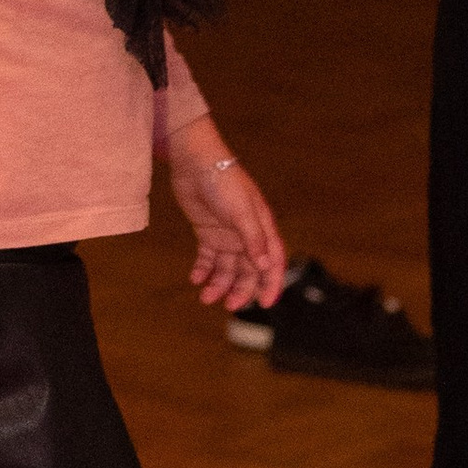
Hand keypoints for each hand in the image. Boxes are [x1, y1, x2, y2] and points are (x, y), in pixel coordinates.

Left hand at [166, 123, 288, 313]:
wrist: (196, 162)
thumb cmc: (224, 182)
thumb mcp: (242, 211)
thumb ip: (253, 239)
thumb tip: (265, 267)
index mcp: (262, 228)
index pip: (273, 262)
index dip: (272, 283)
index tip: (266, 304)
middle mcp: (246, 235)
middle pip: (249, 271)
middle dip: (241, 290)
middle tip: (228, 306)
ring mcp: (227, 235)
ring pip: (227, 269)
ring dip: (219, 284)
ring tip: (205, 297)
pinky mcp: (207, 232)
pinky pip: (207, 259)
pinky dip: (202, 271)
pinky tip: (195, 279)